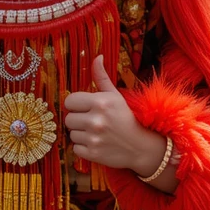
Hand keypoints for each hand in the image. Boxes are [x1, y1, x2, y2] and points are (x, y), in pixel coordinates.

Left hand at [64, 56, 165, 175]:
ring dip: (81, 134)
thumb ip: (101, 77)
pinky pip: (76, 148)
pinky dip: (84, 147)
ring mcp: (93, 138)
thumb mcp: (115, 95)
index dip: (77, 105)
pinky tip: (97, 143)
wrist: (141, 146)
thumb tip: (97, 56)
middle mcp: (95, 120)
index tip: (87, 108)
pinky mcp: (92, 153)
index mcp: (100, 102)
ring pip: (71, 134)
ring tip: (97, 133)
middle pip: (68, 119)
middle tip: (93, 121)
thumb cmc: (127, 117)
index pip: (69, 101)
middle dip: (78, 120)